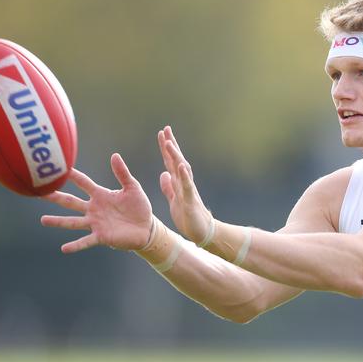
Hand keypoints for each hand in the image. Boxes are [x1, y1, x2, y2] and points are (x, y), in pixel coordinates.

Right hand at [41, 153, 152, 252]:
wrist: (146, 228)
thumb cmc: (139, 206)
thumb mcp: (132, 188)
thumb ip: (122, 173)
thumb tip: (114, 155)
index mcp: (101, 195)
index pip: (83, 183)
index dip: (72, 176)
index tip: (57, 168)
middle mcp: (94, 209)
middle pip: (71, 202)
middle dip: (56, 197)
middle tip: (38, 192)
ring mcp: (96, 223)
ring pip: (73, 222)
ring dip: (58, 221)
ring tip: (44, 220)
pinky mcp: (102, 237)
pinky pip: (86, 241)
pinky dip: (75, 245)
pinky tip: (64, 248)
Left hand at [157, 126, 211, 243]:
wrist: (200, 231)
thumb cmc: (188, 216)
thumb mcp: (174, 199)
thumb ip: (169, 187)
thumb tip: (163, 174)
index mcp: (179, 183)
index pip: (171, 162)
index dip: (166, 148)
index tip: (162, 134)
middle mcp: (184, 183)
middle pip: (177, 160)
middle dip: (171, 145)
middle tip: (166, 129)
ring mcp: (188, 190)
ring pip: (182, 170)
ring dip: (175, 156)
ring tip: (169, 143)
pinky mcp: (191, 200)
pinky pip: (187, 186)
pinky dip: (184, 175)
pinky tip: (181, 166)